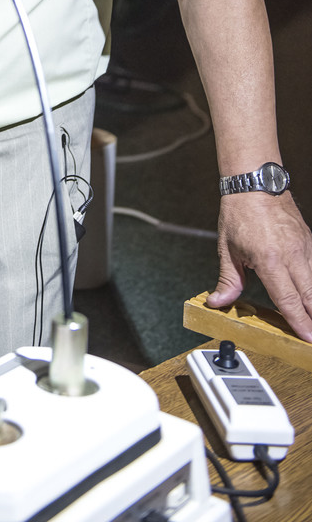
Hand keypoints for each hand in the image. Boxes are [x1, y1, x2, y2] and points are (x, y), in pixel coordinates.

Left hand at [209, 192, 311, 341]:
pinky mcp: (308, 241)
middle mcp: (291, 255)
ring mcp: (303, 247)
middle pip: (309, 296)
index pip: (287, 299)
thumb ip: (228, 280)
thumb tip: (218, 301)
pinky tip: (311, 295)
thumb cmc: (239, 212)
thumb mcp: (227, 248)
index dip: (299, 322)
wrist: (254, 183)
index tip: (307, 338)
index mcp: (269, 259)